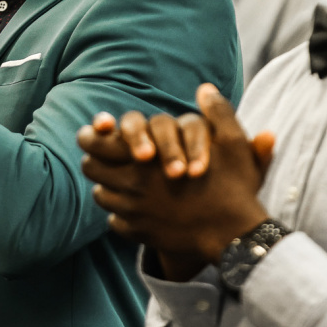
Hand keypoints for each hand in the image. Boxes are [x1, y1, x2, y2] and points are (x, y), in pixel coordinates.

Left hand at [78, 84, 273, 279]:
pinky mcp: (140, 234)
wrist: (235, 237)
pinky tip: (136, 208)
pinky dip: (121, 214)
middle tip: (107, 155)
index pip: (95, 144)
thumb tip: (205, 89)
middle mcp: (132, 187)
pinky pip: (115, 222)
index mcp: (146, 159)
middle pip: (91, 168)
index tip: (99, 131)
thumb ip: (217, 112)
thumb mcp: (233, 143)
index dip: (91, 135)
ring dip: (108, 186)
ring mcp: (134, 213)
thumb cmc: (232, 187)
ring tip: (122, 179)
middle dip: (96, 158)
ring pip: (100, 196)